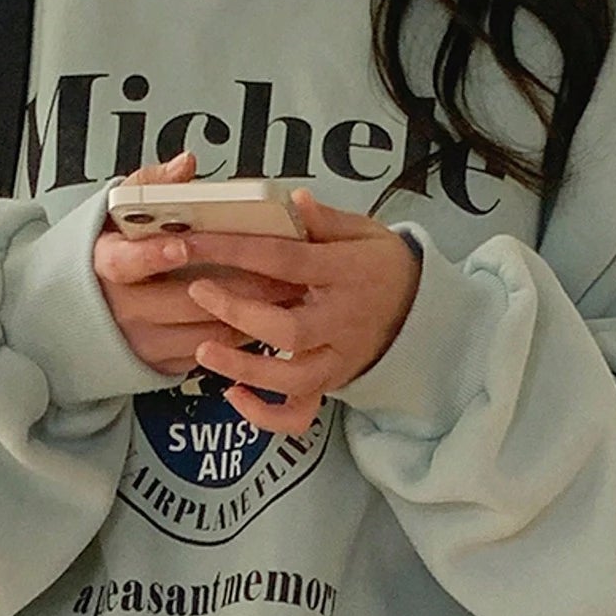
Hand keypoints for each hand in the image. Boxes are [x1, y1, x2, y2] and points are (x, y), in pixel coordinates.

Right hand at [92, 151, 309, 377]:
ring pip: (207, 331)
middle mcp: (123, 308)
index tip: (181, 245)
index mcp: (108, 263)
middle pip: (184, 301)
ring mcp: (144, 340)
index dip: (153, 255)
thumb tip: (184, 167)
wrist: (88, 309)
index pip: (125, 262)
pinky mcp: (163, 364)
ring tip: (288, 290)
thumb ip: (152, 186)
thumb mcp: (120, 211)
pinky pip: (212, 352)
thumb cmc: (116, 252)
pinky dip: (243, 333)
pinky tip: (270, 313)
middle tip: (280, 269)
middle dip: (239, 285)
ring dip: (251, 312)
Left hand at [181, 189, 422, 433]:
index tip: (197, 242)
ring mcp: (337, 358)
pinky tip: (234, 395)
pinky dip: (265, 414)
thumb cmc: (380, 267)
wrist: (418, 311)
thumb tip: (293, 201)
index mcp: (347, 273)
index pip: (287, 261)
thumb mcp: (363, 232)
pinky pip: (299, 413)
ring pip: (293, 379)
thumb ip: (325, 221)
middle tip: (198, 291)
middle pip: (289, 329)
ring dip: (245, 369)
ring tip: (203, 351)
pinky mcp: (331, 384)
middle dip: (238, 313)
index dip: (239, 251)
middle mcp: (342, 321)